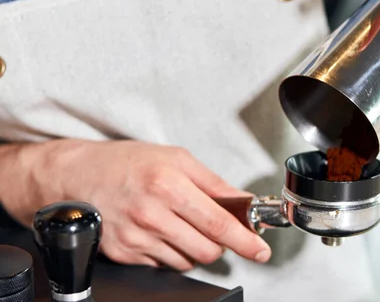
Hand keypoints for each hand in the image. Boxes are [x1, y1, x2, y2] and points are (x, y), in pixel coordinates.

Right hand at [2, 140, 270, 269]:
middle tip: (216, 229)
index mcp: (168, 185)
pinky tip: (161, 230)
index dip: (245, 240)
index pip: (218, 223)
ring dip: (195, 247)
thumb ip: (213, 183)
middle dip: (219, 244)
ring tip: (180, 223)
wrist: (76, 176)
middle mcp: (151, 215)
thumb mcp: (176, 158)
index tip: (259, 249)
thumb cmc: (126, 162)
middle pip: (207, 250)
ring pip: (187, 261)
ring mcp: (136, 238)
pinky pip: (163, 264)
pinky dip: (171, 251)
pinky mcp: (124, 254)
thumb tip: (242, 202)